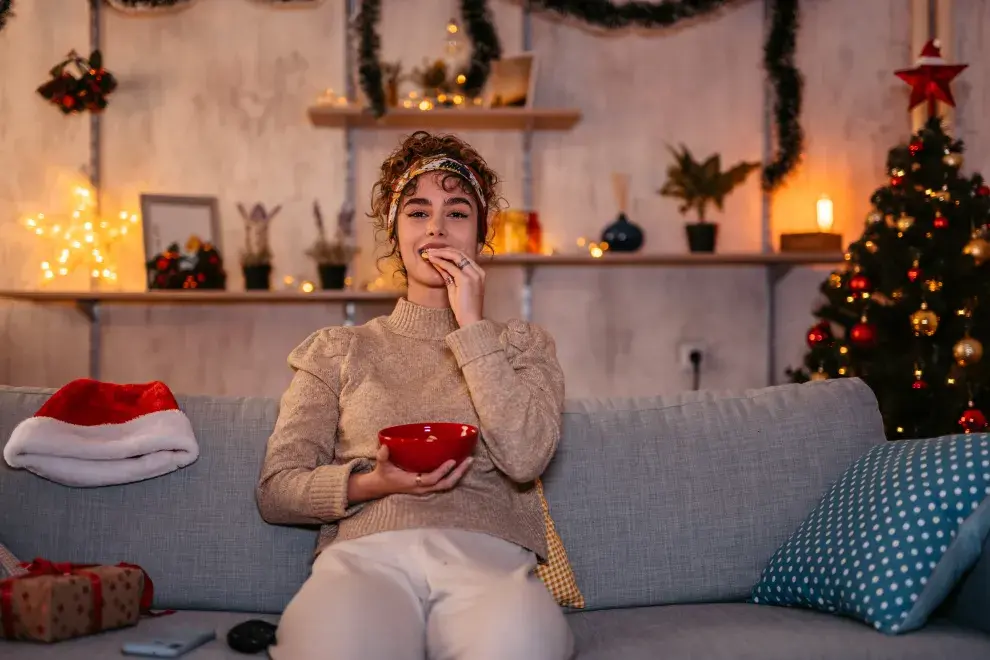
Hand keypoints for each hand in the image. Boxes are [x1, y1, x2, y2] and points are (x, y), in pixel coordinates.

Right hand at [348, 445, 473, 502]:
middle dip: (458, 474)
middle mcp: (421, 488)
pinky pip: (444, 483)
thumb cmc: (383, 474)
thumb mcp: (381, 465)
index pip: (431, 479)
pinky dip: (454, 475)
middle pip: (445, 484)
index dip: (442, 471)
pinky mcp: (428, 486)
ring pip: (447, 485)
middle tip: (469, 460)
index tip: (452, 461)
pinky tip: (460, 465)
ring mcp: (426, 488)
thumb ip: (382, 456)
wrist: (381, 486)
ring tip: (469, 461)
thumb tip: (385, 446)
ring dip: (459, 474)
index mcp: (412, 483)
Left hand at [425, 247, 484, 326]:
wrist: (470, 320)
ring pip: (455, 256)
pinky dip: (440, 261)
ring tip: (429, 252)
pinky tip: (432, 259)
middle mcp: (478, 271)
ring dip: (440, 253)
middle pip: (460, 253)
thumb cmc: (464, 308)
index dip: (449, 252)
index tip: (437, 252)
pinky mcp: (466, 279)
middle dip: (444, 250)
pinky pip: (450, 266)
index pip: (463, 256)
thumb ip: (449, 275)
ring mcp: (473, 275)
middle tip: (430, 250)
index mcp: (478, 273)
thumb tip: (439, 264)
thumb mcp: (455, 288)